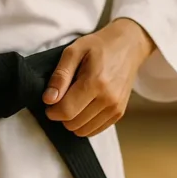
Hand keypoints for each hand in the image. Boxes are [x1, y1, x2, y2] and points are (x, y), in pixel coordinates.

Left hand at [43, 17, 154, 136]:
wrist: (127, 46)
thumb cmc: (99, 46)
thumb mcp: (74, 51)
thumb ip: (60, 76)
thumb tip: (49, 99)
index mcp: (96, 82)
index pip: (66, 111)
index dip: (52, 110)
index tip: (50, 101)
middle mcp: (108, 99)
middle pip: (73, 124)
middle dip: (61, 115)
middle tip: (62, 98)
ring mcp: (116, 108)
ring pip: (83, 131)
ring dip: (73, 121)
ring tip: (74, 101)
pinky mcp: (119, 113)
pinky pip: (95, 130)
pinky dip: (85, 123)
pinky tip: (84, 107)